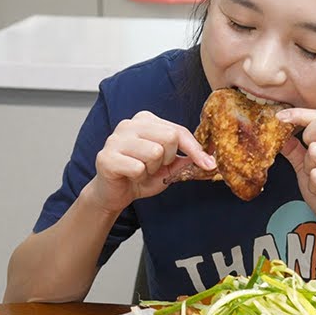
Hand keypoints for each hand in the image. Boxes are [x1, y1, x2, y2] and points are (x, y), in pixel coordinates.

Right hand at [85, 111, 215, 213]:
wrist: (114, 194)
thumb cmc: (140, 176)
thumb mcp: (168, 167)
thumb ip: (185, 160)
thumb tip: (208, 160)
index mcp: (146, 120)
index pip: (178, 130)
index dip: (196, 149)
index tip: (209, 164)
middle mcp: (129, 124)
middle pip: (169, 137)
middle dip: (169, 159)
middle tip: (155, 167)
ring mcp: (115, 139)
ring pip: (154, 152)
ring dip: (152, 170)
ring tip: (141, 171)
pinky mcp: (106, 157)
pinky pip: (137, 168)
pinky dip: (139, 178)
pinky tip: (130, 177)